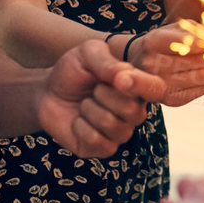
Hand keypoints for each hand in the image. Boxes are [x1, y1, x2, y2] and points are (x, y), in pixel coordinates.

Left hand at [38, 40, 161, 156]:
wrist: (47, 92)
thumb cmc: (73, 71)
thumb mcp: (87, 54)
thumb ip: (107, 61)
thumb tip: (125, 75)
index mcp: (138, 86)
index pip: (156, 89)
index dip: (142, 86)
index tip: (121, 80)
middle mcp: (134, 111)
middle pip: (132, 110)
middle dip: (103, 96)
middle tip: (93, 89)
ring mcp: (120, 132)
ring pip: (113, 126)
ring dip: (89, 110)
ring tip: (84, 104)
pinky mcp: (103, 148)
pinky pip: (96, 140)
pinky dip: (80, 127)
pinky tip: (78, 121)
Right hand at [127, 25, 203, 106]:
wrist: (139, 64)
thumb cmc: (161, 43)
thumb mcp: (175, 29)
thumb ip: (199, 31)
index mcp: (154, 43)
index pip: (191, 43)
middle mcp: (153, 65)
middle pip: (199, 62)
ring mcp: (161, 85)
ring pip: (202, 77)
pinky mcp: (171, 100)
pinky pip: (201, 90)